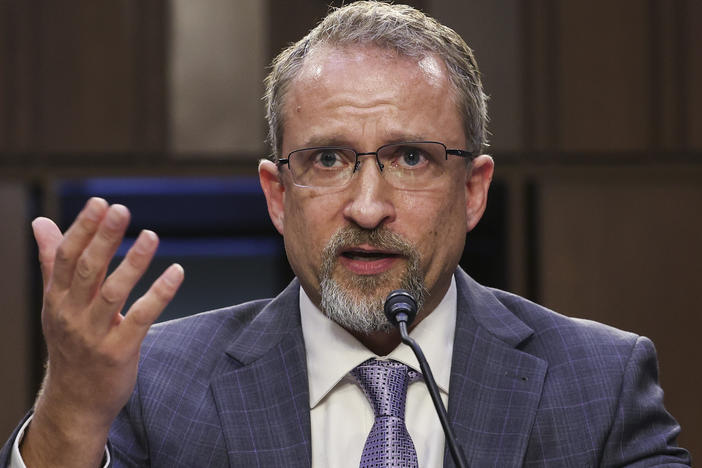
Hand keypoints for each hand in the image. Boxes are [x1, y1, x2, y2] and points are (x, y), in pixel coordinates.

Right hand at [21, 198, 183, 467]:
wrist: (75, 401)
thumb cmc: (70, 343)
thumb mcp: (57, 303)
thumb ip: (53, 261)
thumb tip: (40, 222)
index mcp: (57, 298)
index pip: (66, 256)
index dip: (82, 228)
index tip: (100, 202)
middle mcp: (71, 314)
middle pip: (87, 270)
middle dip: (104, 238)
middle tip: (121, 210)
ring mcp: (94, 335)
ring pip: (113, 293)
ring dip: (133, 263)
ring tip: (151, 236)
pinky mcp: (119, 352)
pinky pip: (141, 319)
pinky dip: (159, 295)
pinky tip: (176, 272)